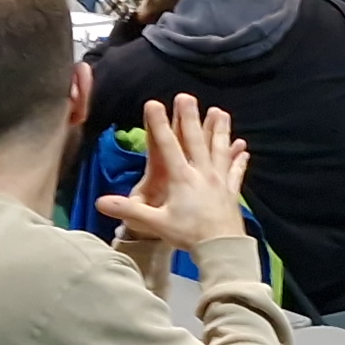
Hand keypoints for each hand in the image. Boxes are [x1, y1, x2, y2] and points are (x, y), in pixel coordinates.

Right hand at [97, 94, 249, 257]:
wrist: (221, 248)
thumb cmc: (188, 234)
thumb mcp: (156, 223)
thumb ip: (129, 210)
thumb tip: (100, 203)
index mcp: (182, 178)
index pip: (167, 146)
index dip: (159, 124)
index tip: (154, 103)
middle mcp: (202, 174)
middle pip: (196, 140)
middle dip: (190, 117)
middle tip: (187, 96)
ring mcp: (220, 180)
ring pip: (219, 149)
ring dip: (219, 130)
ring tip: (220, 112)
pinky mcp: (232, 191)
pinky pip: (235, 171)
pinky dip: (238, 159)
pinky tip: (243, 149)